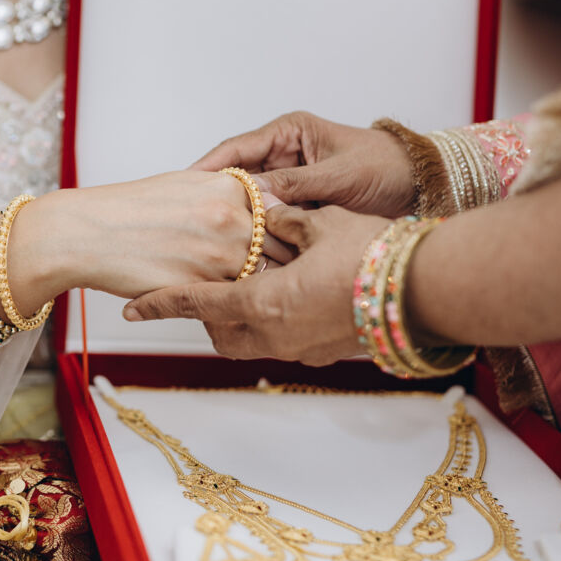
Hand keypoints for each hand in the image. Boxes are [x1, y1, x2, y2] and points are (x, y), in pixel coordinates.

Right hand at [5, 171, 291, 306]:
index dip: (295, 230)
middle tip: (301, 278)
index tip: (300, 243)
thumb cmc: (130, 208)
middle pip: (286, 247)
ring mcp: (220, 255)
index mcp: (231, 188)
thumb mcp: (186, 183)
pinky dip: (238, 308)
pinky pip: (234, 302)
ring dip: (271, 291)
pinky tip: (234, 310)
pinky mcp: (202, 287)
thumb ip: (228, 192)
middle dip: (293, 264)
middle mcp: (232, 218)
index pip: (285, 210)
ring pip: (265, 278)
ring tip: (277, 301)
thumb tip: (260, 202)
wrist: (87, 232)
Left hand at [123, 203, 389, 365]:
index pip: (196, 303)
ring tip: (242, 291)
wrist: (428, 293)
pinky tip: (286, 300)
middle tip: (199, 288)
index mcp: (263, 302)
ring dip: (236, 323)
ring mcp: (301, 350)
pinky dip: (271, 326)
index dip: (160, 303)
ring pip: (248, 343)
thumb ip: (284, 218)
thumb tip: (265, 206)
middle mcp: (275, 335)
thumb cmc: (375, 255)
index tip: (132, 308)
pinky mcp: (324, 354)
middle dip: (203, 315)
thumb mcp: (321, 223)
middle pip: (217, 332)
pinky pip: (281, 344)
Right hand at [193, 111, 415, 216]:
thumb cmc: (386, 168)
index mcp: (289, 133)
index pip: (237, 149)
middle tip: (191, 217)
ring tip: (209, 237)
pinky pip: (270, 218)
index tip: (184, 184)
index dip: (209, 167)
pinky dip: (260, 232)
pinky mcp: (298, 205)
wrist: (422, 187)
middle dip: (218, 197)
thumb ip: (295, 185)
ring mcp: (290, 182)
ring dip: (238, 218)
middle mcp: (284, 155)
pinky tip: (242, 249)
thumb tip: (253, 195)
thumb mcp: (339, 176)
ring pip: (252, 201)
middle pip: (238, 177)